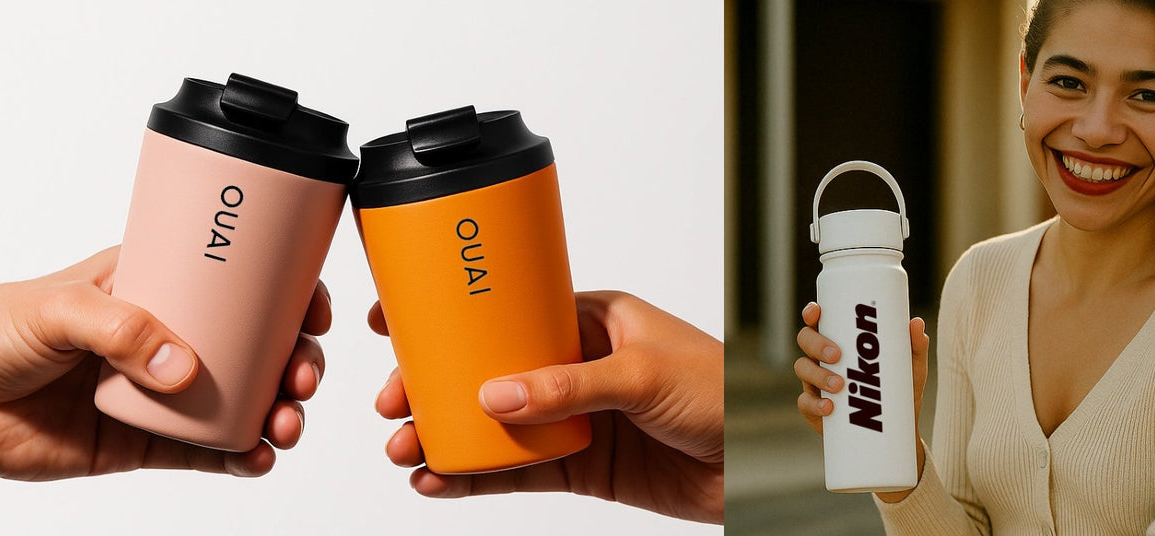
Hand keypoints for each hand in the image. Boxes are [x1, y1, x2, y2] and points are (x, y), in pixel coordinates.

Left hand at [0, 246, 327, 480]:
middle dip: (295, 361)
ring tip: (283, 423)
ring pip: (244, 398)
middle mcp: (170, 336)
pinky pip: (210, 450)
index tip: (311, 311)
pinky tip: (257, 455)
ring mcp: (162, 390)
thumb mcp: (54, 308)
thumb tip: (183, 369)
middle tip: (300, 377)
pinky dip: (243, 456)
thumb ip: (120, 329)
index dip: (285, 294)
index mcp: (157, 286)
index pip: (237, 281)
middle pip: (257, 345)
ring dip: (279, 409)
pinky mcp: (146, 441)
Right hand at [370, 290, 722, 523]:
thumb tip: (496, 394)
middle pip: (486, 371)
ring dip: (445, 435)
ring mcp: (573, 417)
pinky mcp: (578, 464)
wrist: (759, 464)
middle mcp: (574, 365)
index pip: (509, 311)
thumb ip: (569, 386)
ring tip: (407, 449)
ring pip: (492, 423)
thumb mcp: (643, 375)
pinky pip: (515, 469)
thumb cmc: (723, 393)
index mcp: (592, 320)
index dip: (454, 315)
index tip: (397, 319)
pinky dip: (475, 476)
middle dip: (434, 386)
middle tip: (395, 403)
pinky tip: (439, 480)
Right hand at [793, 302, 928, 500]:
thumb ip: (915, 347)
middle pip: (806, 340)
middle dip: (817, 344)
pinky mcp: (815, 409)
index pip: (819, 321)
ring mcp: (816, 382)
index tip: (817, 311)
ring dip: (818, 374)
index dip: (812, 313)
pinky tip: (829, 407)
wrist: (898, 432)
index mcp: (840, 340)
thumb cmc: (900, 391)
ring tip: (840, 385)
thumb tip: (916, 323)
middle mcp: (822, 358)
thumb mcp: (911, 369)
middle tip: (837, 355)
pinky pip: (805, 402)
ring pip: (803, 369)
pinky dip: (814, 404)